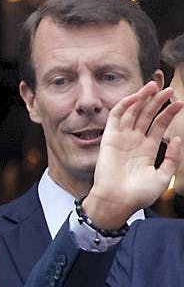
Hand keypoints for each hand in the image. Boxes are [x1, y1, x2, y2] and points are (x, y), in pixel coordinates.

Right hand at [85, 83, 182, 228]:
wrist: (118, 201)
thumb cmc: (139, 194)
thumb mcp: (164, 177)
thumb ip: (172, 158)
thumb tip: (176, 138)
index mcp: (147, 149)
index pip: (158, 124)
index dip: (168, 112)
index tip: (179, 102)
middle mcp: (134, 141)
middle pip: (146, 114)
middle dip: (157, 101)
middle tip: (168, 88)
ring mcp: (121, 138)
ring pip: (132, 112)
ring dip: (142, 98)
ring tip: (153, 86)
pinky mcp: (109, 138)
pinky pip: (116, 117)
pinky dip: (125, 105)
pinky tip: (136, 96)